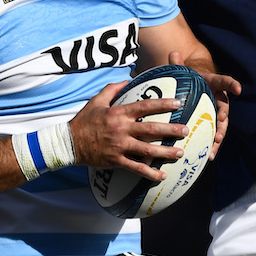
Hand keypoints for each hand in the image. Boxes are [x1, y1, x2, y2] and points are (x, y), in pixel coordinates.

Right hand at [69, 81, 189, 180]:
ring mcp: (120, 146)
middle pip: (151, 129)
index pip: (145, 106)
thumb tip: (127, 79)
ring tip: (180, 153)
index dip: (162, 104)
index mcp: (119, 113)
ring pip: (147, 150)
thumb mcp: (97, 100)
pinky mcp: (116, 160)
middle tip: (186, 130)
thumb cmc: (84, 120)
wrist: (69, 143)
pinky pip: (136, 167)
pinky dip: (149, 172)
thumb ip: (113, 89)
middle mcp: (122, 129)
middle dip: (171, 130)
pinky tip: (162, 175)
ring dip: (165, 152)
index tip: (178, 102)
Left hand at [168, 51, 239, 158]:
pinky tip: (208, 156)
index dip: (231, 85)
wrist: (190, 90)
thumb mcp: (182, 73)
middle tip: (221, 123)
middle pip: (224, 108)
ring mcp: (216, 113)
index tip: (238, 89)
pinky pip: (213, 136)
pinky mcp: (211, 125)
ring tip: (216, 144)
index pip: (224, 82)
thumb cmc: (187, 80)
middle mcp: (218, 98)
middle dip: (223, 117)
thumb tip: (173, 53)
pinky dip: (212, 146)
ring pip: (221, 125)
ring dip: (219, 135)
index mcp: (213, 84)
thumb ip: (178, 65)